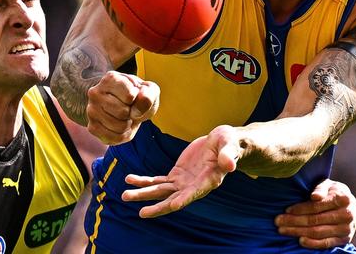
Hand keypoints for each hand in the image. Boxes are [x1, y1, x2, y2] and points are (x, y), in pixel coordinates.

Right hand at [86, 71, 158, 144]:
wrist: (125, 105)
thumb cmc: (138, 95)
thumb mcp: (150, 90)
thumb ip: (148, 95)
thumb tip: (137, 109)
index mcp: (110, 79)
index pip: (130, 96)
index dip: (138, 100)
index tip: (134, 97)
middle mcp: (95, 93)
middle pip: (123, 112)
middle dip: (132, 113)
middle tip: (129, 108)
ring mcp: (91, 110)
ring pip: (119, 126)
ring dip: (128, 125)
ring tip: (124, 116)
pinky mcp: (92, 127)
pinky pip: (114, 138)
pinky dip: (123, 135)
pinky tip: (119, 125)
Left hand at [121, 125, 242, 216]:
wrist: (222, 143)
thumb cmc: (229, 143)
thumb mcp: (230, 146)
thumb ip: (228, 156)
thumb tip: (229, 165)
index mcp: (208, 181)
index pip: (194, 193)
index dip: (184, 199)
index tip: (172, 205)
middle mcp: (194, 187)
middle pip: (173, 199)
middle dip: (158, 207)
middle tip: (142, 213)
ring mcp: (183, 182)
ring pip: (161, 191)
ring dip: (143, 193)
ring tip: (125, 194)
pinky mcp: (176, 175)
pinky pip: (157, 181)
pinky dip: (144, 181)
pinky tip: (130, 180)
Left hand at [275, 179, 355, 248]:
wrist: (350, 205)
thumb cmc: (333, 191)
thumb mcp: (327, 184)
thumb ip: (320, 188)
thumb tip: (314, 196)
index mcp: (343, 198)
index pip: (316, 206)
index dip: (300, 208)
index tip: (286, 210)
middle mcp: (347, 215)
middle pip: (315, 220)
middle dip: (294, 221)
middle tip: (278, 221)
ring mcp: (346, 229)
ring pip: (318, 232)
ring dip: (298, 232)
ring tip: (283, 230)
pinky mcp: (345, 240)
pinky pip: (326, 243)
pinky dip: (312, 243)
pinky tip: (300, 240)